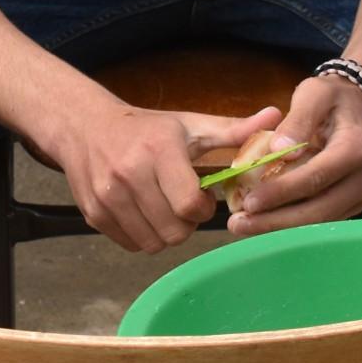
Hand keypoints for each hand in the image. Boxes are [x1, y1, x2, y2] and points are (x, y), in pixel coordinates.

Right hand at [35, 95, 282, 252]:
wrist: (85, 127)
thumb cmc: (148, 129)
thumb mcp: (191, 125)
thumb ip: (235, 130)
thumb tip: (276, 118)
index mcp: (159, 151)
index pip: (189, 205)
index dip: (203, 209)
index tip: (202, 198)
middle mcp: (129, 174)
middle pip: (173, 232)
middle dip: (186, 225)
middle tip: (183, 206)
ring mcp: (107, 196)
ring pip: (152, 243)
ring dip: (165, 233)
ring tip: (164, 209)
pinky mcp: (93, 214)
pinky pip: (130, 245)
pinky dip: (142, 236)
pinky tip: (143, 213)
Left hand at [227, 72, 361, 232]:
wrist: (359, 108)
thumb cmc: (332, 98)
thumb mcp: (315, 93)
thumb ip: (298, 119)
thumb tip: (278, 150)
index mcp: (356, 148)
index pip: (316, 177)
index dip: (282, 192)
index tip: (249, 202)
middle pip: (319, 209)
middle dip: (276, 220)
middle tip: (238, 224)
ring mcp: (359, 195)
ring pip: (319, 221)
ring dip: (280, 228)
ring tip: (243, 226)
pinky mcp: (350, 205)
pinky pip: (320, 220)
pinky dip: (291, 224)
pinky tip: (261, 222)